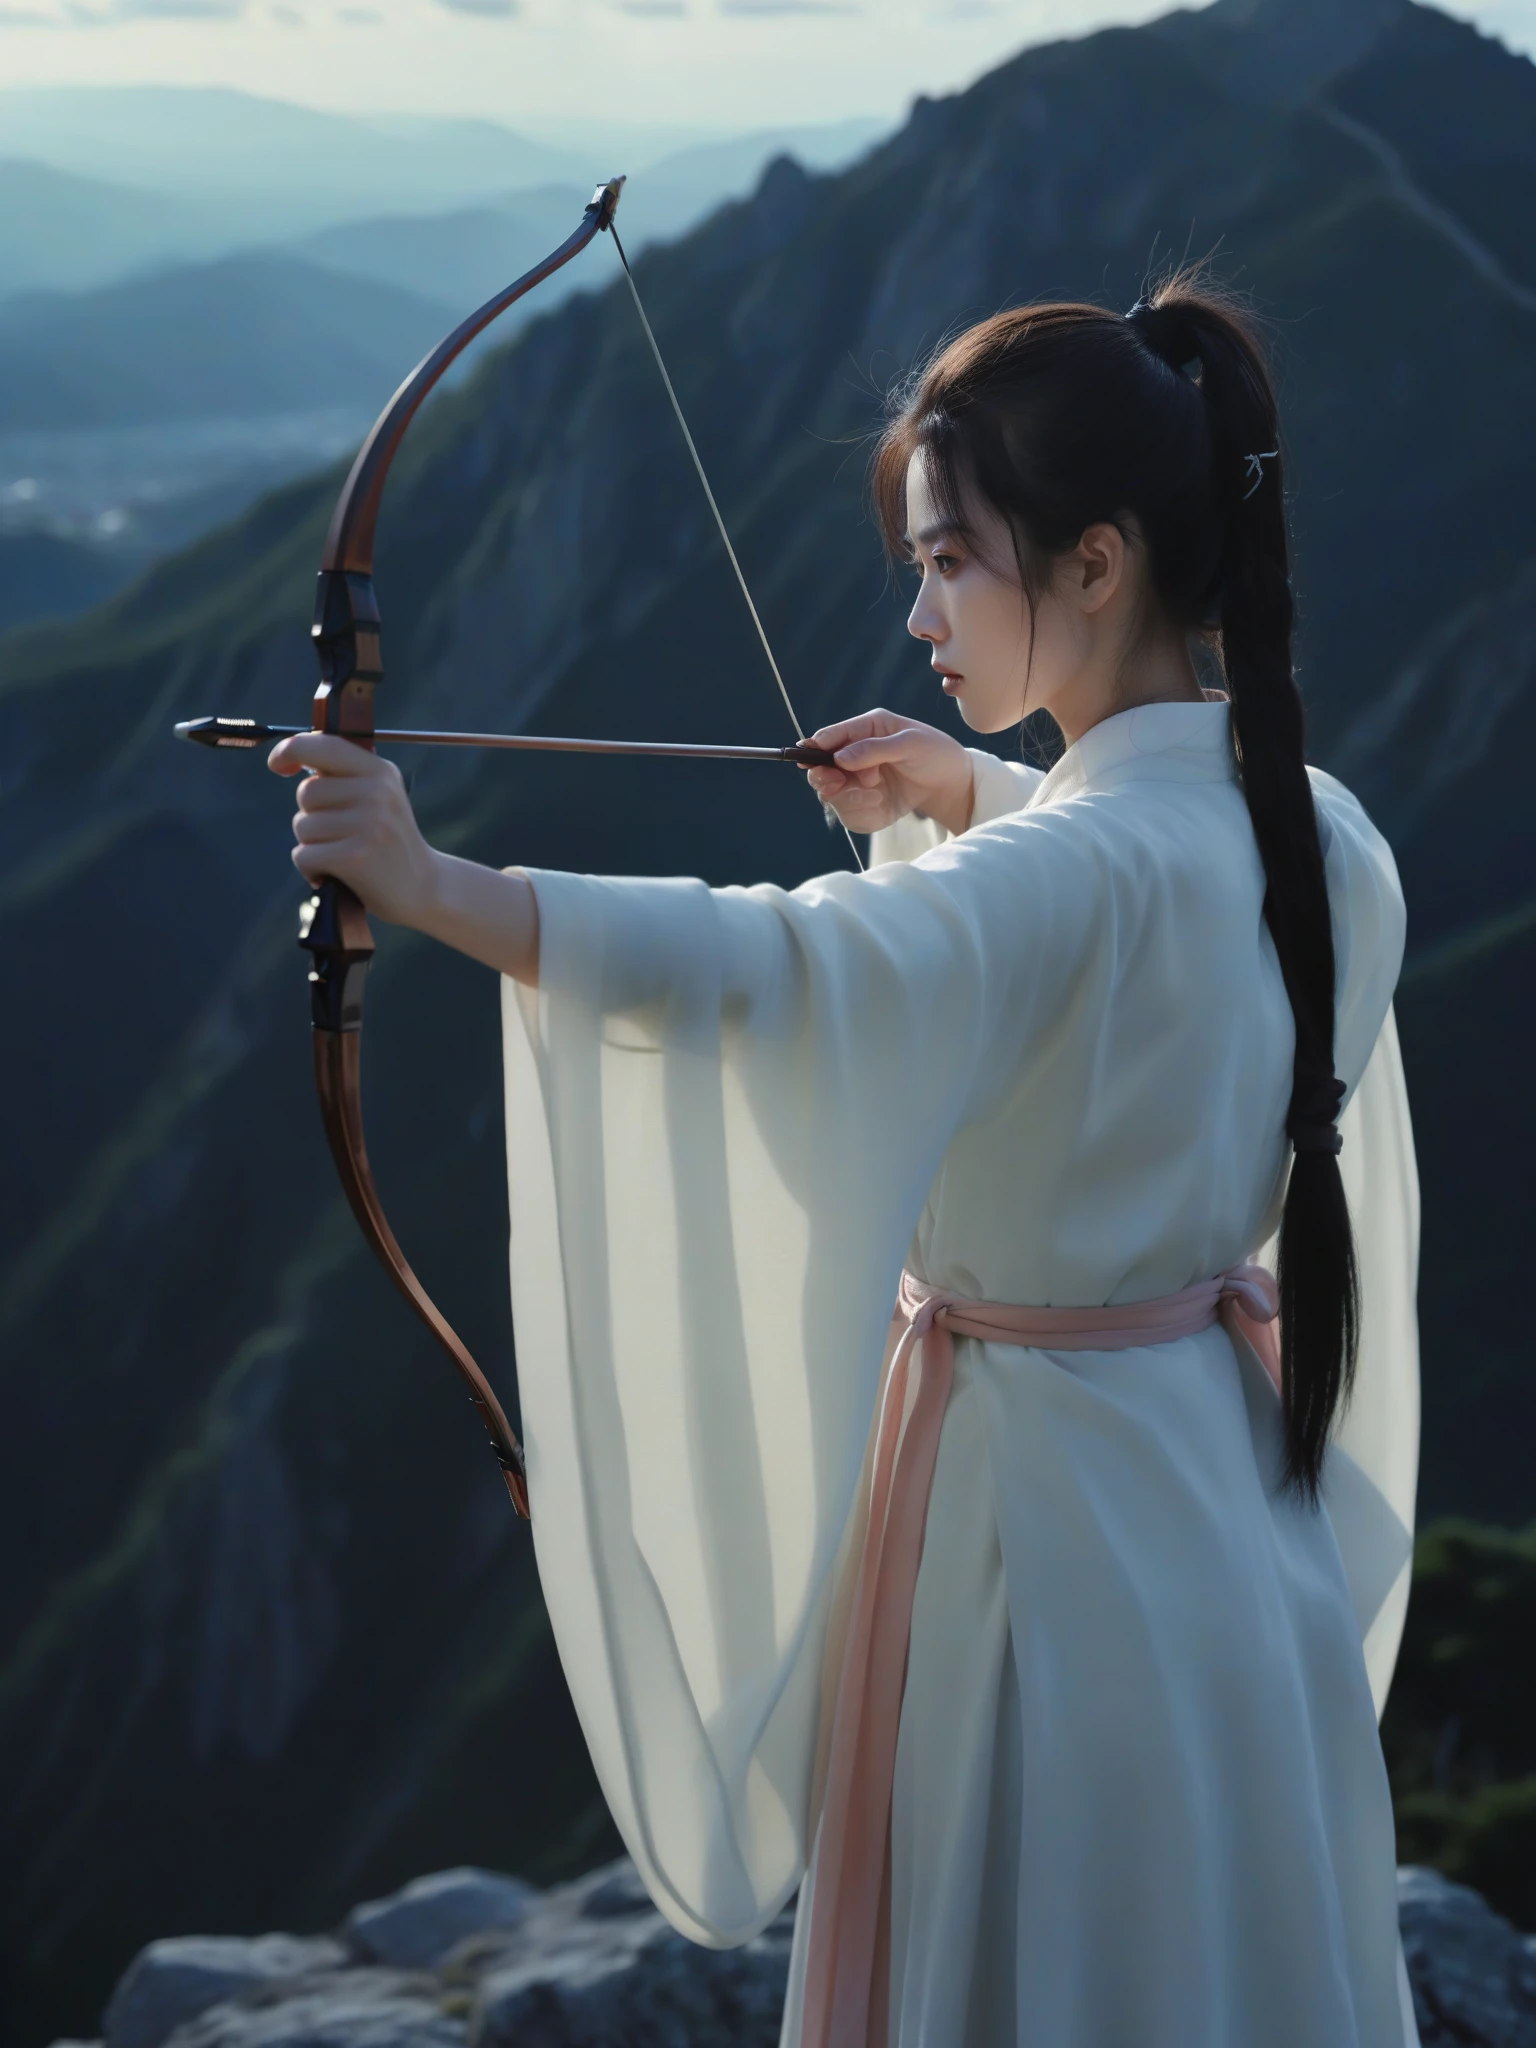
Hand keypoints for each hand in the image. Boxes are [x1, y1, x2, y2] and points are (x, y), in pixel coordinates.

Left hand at [268, 732, 441, 927]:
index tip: (278, 765)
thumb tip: (288, 756)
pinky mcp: (356, 857)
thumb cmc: (387, 843)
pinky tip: (335, 875)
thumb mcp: (377, 798)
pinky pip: (305, 856)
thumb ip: (342, 775)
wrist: (424, 888)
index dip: (290, 749)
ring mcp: (369, 824)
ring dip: (313, 846)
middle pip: (307, 792)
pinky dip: (311, 870)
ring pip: (303, 826)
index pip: (323, 745)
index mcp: (381, 772)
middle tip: (340, 836)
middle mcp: (378, 792)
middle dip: (311, 816)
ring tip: (342, 856)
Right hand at [805, 709, 973, 837]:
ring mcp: (858, 780)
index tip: (809, 756)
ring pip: (831, 794)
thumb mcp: (911, 744)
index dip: (816, 746)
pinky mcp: (865, 803)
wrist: (953, 784)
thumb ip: (874, 749)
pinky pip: (849, 813)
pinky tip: (881, 804)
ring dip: (848, 796)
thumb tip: (840, 758)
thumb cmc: (935, 754)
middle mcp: (855, 754)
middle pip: (821, 768)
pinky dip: (860, 812)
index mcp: (866, 728)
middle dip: (826, 777)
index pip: (831, 736)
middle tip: (836, 783)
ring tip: (876, 794)